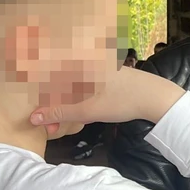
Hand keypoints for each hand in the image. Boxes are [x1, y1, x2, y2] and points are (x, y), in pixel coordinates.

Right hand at [29, 66, 184, 134]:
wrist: (155, 97)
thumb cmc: (121, 100)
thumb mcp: (87, 110)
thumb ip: (59, 112)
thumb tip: (34, 117)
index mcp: (79, 64)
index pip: (46, 73)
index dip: (37, 94)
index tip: (37, 114)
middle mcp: (85, 62)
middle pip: (57, 83)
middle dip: (51, 106)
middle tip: (51, 127)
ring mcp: (95, 69)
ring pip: (69, 87)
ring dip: (63, 106)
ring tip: (60, 124)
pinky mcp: (104, 77)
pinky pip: (81, 87)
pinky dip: (75, 101)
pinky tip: (78, 115)